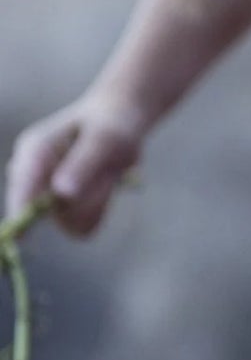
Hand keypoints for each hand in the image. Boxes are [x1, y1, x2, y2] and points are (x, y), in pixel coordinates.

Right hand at [7, 93, 147, 236]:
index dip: (19, 212)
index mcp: (34, 151)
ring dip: (92, 204)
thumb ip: (84, 164)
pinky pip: (81, 220)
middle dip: (76, 205)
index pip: (21, 188)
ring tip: (109, 175)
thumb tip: (62, 192)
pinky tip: (107, 185)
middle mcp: (33, 173)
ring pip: (65, 218)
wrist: (121, 122)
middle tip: (108, 179)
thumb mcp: (105, 139)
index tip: (22, 237)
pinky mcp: (63, 203)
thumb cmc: (112, 124)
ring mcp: (46, 190)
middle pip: (41, 211)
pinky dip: (97, 207)